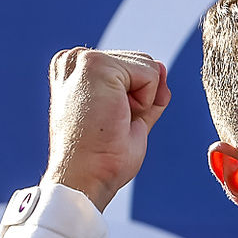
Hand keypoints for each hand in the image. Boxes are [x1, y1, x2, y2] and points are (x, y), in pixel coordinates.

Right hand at [43, 48, 169, 210]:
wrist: (85, 178)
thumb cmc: (100, 157)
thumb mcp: (130, 116)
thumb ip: (145, 91)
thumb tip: (162, 68)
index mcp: (76, 70)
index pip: (132, 67)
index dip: (137, 98)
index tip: (111, 121)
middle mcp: (75, 59)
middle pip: (142, 63)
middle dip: (140, 97)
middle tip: (113, 123)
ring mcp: (83, 59)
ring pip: (148, 67)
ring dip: (142, 101)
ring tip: (112, 120)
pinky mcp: (97, 65)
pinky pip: (151, 75)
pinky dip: (145, 102)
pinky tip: (117, 116)